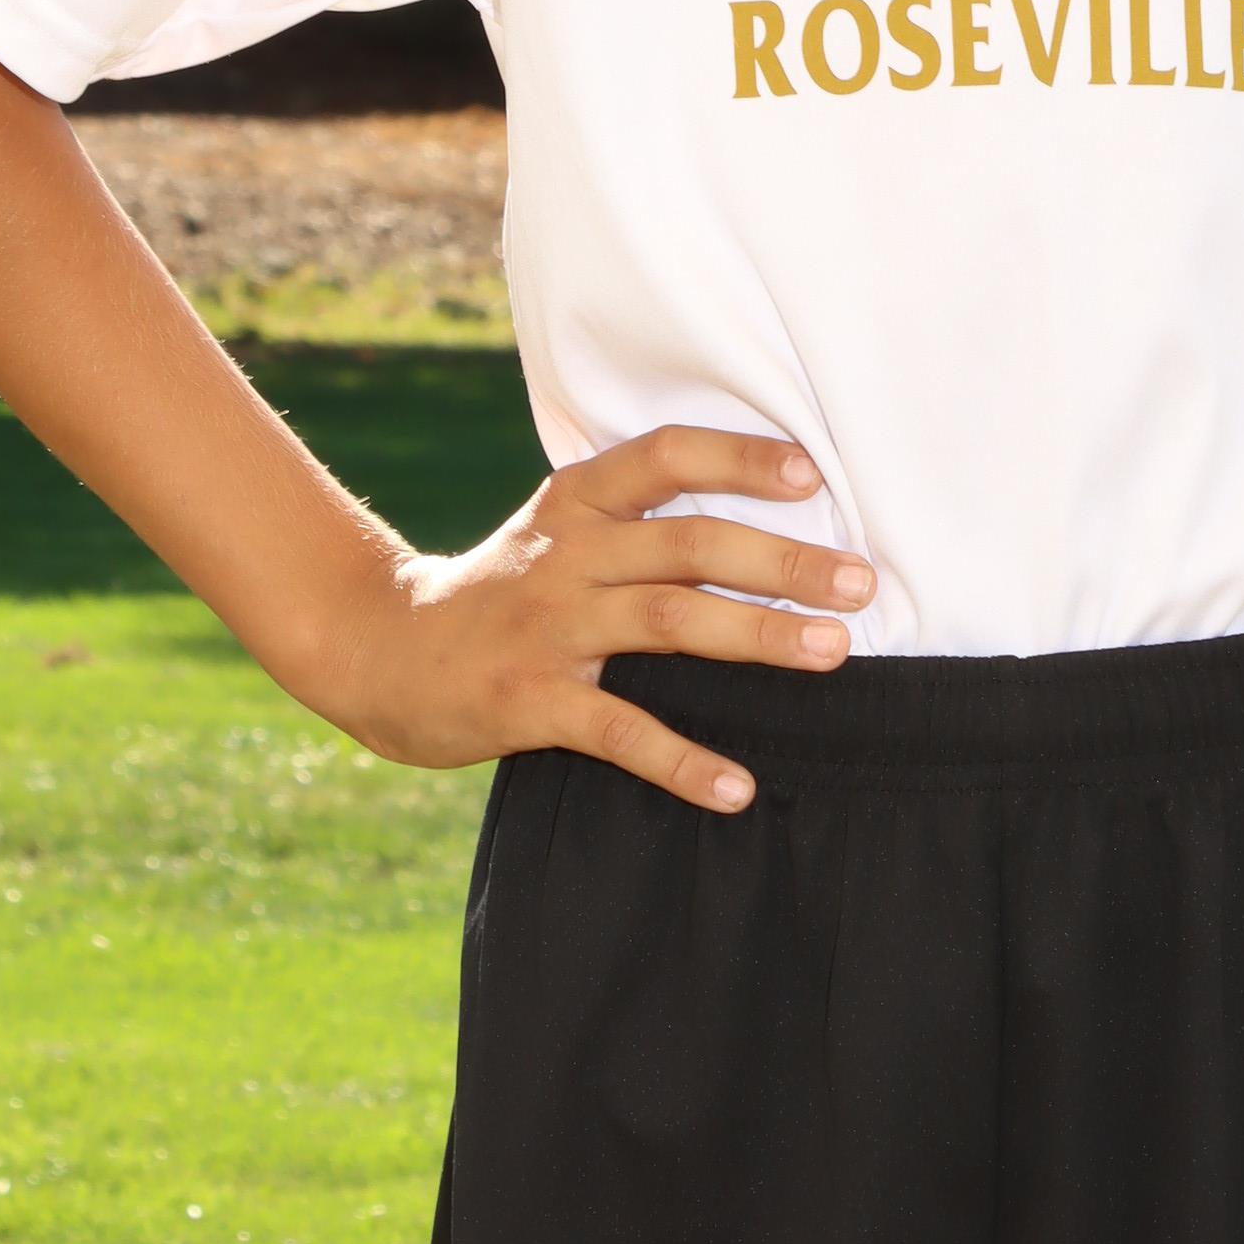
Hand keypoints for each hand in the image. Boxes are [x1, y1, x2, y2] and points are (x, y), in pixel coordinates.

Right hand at [333, 425, 870, 814]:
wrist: (380, 649)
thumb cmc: (497, 592)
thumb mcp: (555, 532)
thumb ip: (637, 524)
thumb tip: (761, 527)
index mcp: (577, 503)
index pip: (665, 456)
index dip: (738, 458)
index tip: (811, 474)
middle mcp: (568, 555)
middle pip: (690, 544)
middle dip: (784, 560)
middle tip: (862, 581)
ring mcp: (549, 628)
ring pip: (672, 622)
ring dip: (761, 637)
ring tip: (834, 654)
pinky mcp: (530, 702)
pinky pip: (621, 732)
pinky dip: (682, 762)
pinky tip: (737, 787)